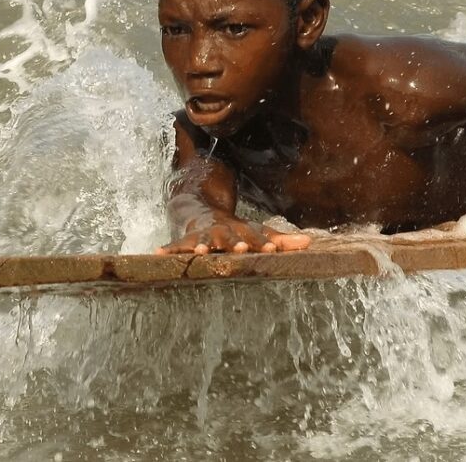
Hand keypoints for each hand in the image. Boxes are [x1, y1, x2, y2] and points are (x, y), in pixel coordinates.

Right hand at [155, 213, 310, 254]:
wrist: (203, 211)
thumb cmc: (236, 230)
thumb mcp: (258, 233)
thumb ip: (282, 240)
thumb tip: (309, 243)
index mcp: (241, 232)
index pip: (254, 237)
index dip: (262, 242)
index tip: (270, 248)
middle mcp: (223, 232)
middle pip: (229, 238)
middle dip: (233, 243)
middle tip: (239, 248)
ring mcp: (203, 235)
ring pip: (202, 240)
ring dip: (200, 244)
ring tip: (199, 250)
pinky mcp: (185, 240)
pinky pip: (174, 246)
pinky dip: (166, 250)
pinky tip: (156, 255)